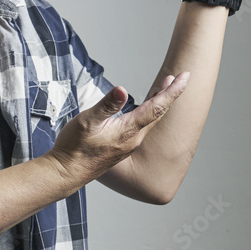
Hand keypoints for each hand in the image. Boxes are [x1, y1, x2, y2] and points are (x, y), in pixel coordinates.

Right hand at [47, 73, 189, 187]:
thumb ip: (107, 105)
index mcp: (128, 130)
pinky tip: (140, 112)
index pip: (157, 106)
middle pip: (157, 113)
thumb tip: (122, 89)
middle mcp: (133, 139)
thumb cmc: (74, 148)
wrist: (66, 174)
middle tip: (177, 77)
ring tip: (161, 89)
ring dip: (157, 104)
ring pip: (149, 121)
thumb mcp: (87, 121)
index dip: (172, 90)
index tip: (184, 76)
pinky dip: (146, 114)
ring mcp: (127, 145)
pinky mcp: (120, 149)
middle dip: (168, 94)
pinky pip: (140, 128)